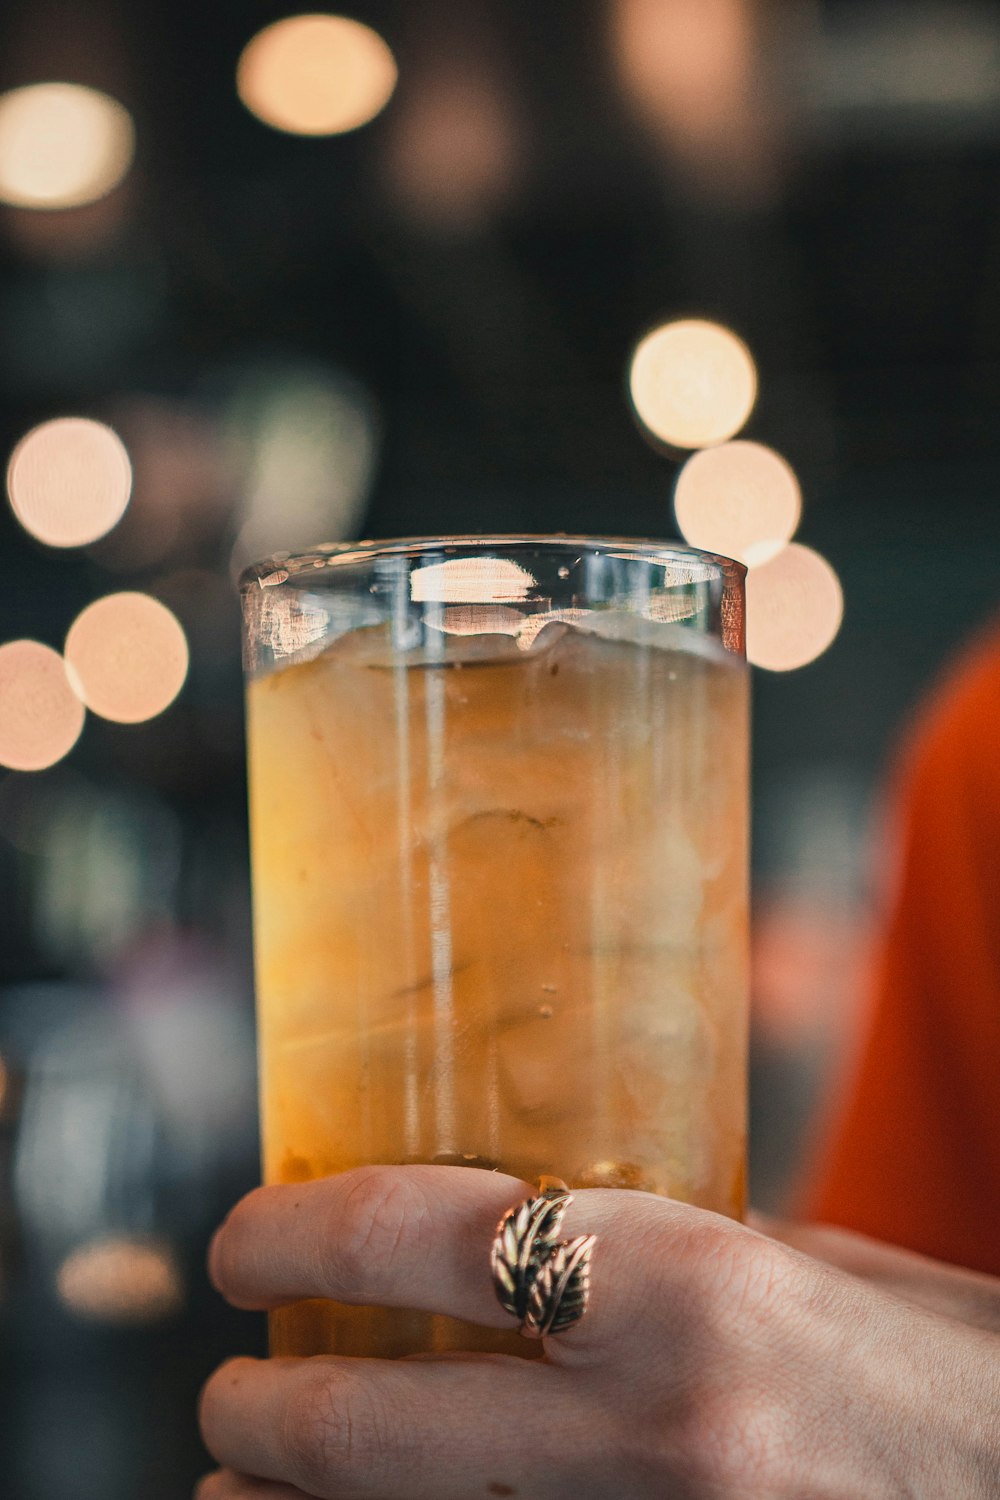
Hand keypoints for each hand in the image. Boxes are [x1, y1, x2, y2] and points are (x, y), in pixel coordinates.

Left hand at [197, 1165, 999, 1498]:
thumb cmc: (953, 1371)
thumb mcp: (815, 1271)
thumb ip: (675, 1252)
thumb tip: (546, 1243)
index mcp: (689, 1287)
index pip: (423, 1240)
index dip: (297, 1234)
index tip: (245, 1241)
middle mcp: (655, 1425)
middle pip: (374, 1425)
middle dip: (260, 1409)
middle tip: (227, 1388)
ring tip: (242, 1490)